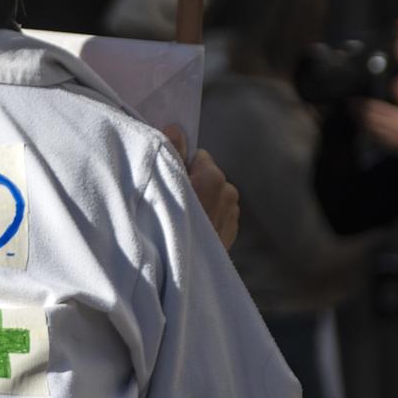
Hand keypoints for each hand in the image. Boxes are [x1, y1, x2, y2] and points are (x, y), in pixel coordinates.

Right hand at [164, 125, 241, 249]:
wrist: (182, 269)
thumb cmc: (170, 223)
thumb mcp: (165, 184)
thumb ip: (172, 153)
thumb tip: (176, 128)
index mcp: (214, 177)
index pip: (199, 157)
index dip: (183, 167)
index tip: (172, 182)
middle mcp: (229, 192)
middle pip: (207, 176)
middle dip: (194, 185)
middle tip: (174, 203)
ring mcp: (232, 214)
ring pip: (213, 196)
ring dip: (201, 203)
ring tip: (183, 219)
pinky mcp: (231, 232)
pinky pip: (218, 215)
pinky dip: (207, 219)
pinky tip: (193, 231)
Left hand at [355, 78, 397, 153]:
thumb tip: (396, 80)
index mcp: (392, 115)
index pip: (372, 108)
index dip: (361, 103)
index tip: (352, 99)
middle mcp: (386, 126)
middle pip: (367, 118)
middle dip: (357, 112)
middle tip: (349, 107)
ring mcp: (386, 137)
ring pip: (369, 128)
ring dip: (360, 121)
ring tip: (354, 116)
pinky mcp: (389, 145)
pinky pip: (374, 138)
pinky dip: (367, 132)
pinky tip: (366, 130)